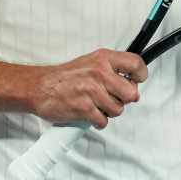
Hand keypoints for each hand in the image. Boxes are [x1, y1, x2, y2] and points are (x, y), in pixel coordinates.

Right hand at [31, 49, 147, 128]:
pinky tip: (89, 112)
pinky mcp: (84, 108)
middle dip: (123, 99)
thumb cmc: (65, 77)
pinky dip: (98, 121)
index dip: (140, 75)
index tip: (137, 80)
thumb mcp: (90, 62)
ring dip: (109, 111)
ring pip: (118, 110)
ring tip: (96, 104)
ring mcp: (92, 91)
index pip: (135, 63)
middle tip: (112, 97)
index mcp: (102, 59)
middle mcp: (99, 73)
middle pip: (131, 93)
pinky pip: (104, 121)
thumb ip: (112, 70)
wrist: (39, 87)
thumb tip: (133, 85)